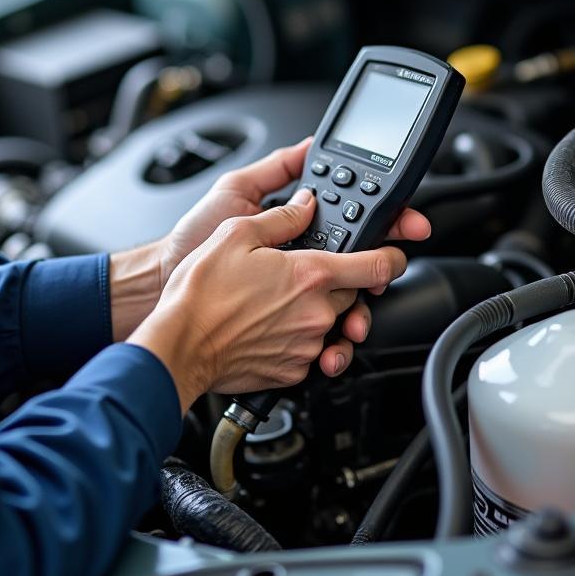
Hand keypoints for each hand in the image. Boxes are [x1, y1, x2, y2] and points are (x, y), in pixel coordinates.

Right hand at [155, 137, 431, 374]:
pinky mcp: (293, 371)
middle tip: (306, 271)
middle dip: (339, 280)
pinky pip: (311, 349)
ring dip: (317, 309)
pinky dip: (299, 336)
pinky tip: (271, 325)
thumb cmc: (201, 293)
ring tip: (281, 301)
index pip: (379, 265)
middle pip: (353, 292)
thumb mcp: (237, 232)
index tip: (396, 250)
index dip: (394, 255)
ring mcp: (307, 345)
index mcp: (311, 274)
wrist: (179, 345)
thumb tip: (306, 205)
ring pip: (332, 321)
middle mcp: (317, 312)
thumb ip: (282, 216)